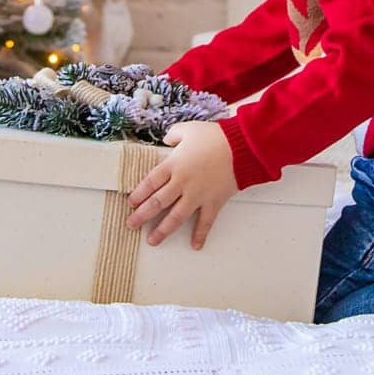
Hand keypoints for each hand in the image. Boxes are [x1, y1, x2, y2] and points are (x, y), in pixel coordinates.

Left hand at [124, 121, 238, 249]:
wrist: (242, 147)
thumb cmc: (216, 136)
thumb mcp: (189, 128)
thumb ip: (173, 134)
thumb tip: (167, 140)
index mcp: (174, 164)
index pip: (150, 182)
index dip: (139, 194)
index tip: (131, 203)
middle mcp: (182, 182)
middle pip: (158, 203)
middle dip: (142, 216)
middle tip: (131, 225)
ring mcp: (198, 195)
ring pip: (176, 217)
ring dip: (163, 230)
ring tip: (153, 241)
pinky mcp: (213, 202)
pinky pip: (205, 222)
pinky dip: (201, 234)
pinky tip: (195, 245)